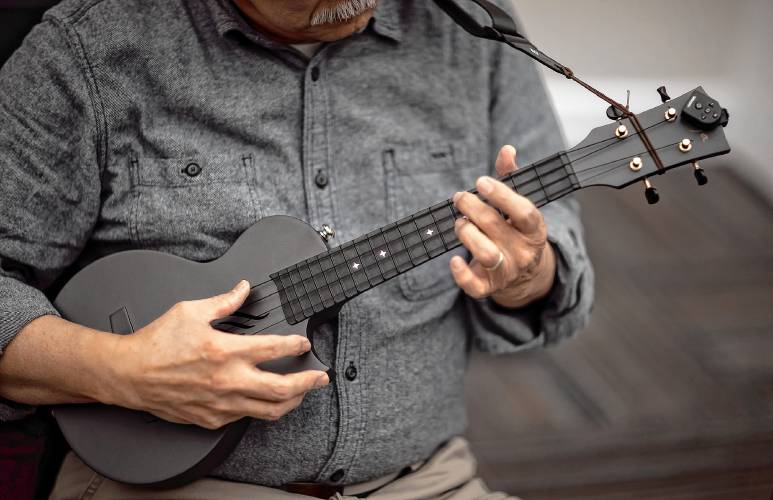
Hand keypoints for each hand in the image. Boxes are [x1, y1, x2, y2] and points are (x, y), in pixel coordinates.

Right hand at [105, 280, 328, 428]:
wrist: (129, 375)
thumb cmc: (156, 343)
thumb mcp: (190, 311)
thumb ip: (224, 301)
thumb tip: (243, 288)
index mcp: (226, 351)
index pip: (275, 348)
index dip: (296, 345)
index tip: (304, 343)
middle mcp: (228, 381)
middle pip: (283, 389)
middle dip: (309, 383)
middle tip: (320, 377)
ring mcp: (222, 403)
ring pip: (269, 410)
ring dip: (292, 401)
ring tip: (302, 393)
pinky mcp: (212, 418)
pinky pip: (246, 417)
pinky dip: (261, 408)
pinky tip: (265, 399)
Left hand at [450, 145, 555, 308]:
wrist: (525, 274)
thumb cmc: (516, 230)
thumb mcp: (518, 205)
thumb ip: (511, 178)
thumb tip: (506, 149)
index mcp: (535, 229)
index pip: (524, 211)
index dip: (501, 195)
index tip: (481, 181)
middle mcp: (523, 252)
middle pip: (496, 227)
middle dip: (472, 208)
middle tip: (460, 198)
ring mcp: (507, 271)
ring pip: (486, 254)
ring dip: (466, 234)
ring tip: (460, 223)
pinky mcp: (489, 287)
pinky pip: (474, 286)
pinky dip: (461, 273)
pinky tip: (454, 258)